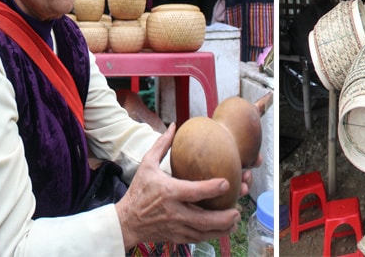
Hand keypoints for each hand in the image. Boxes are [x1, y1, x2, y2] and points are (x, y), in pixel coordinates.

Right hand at [115, 124, 240, 249]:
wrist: (126, 221)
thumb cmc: (138, 190)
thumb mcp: (146, 164)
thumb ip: (161, 145)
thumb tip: (174, 125)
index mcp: (168, 192)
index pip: (193, 192)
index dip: (210, 188)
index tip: (226, 183)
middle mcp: (174, 212)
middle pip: (202, 219)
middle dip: (222, 217)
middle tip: (237, 210)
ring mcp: (176, 227)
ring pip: (202, 232)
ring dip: (221, 229)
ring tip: (235, 220)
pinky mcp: (176, 237)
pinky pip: (197, 238)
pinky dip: (212, 236)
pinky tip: (223, 230)